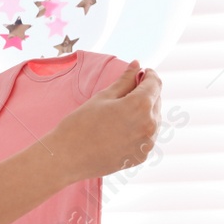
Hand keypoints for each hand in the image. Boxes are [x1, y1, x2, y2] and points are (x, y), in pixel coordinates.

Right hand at [47, 60, 160, 182]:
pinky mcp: (141, 157)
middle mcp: (150, 125)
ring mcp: (147, 144)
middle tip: (128, 91)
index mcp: (140, 106)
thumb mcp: (103, 97)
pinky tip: (121, 129)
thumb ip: (124, 80)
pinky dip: (140, 129)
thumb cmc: (80, 124)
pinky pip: (147, 137)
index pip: (155, 84)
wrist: (67, 158)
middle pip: (156, 101)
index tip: (142, 72)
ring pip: (154, 120)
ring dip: (145, 112)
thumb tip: (137, 64)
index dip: (149, 75)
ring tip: (122, 112)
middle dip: (146, 93)